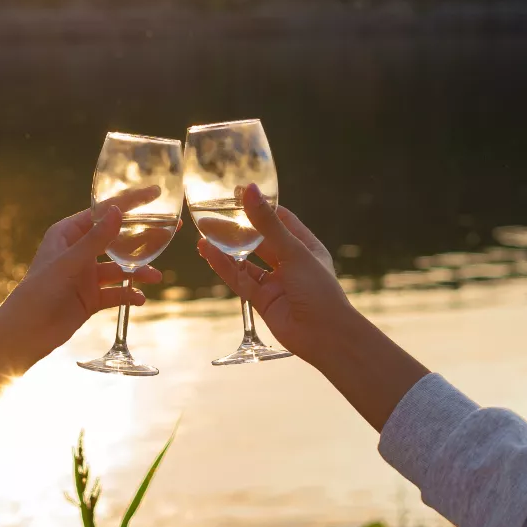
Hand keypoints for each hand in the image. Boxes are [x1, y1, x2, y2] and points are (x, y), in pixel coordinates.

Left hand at [0, 200, 161, 364]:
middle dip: (142, 237)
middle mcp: (78, 251)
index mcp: (68, 234)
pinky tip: (139, 299)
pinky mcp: (90, 298)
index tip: (155, 194)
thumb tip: (118, 211)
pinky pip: (115, 292)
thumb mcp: (70, 262)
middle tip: (171, 232)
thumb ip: (96, 239)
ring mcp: (85, 276)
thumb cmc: (39, 291)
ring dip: (138, 271)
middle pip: (116, 238)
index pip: (103, 212)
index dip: (129, 202)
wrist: (26, 333)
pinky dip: (128, 294)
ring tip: (156, 278)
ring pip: (119, 267)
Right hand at [195, 184, 357, 362]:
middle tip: (213, 213)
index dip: (261, 207)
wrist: (324, 337)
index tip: (238, 193)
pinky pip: (239, 279)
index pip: (281, 220)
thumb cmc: (318, 290)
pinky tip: (207, 252)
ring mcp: (275, 282)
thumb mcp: (293, 251)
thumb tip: (249, 190)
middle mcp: (290, 263)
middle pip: (259, 240)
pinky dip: (224, 266)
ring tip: (203, 233)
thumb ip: (267, 223)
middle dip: (238, 227)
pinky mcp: (262, 300)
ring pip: (246, 260)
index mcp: (306, 247)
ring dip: (226, 248)